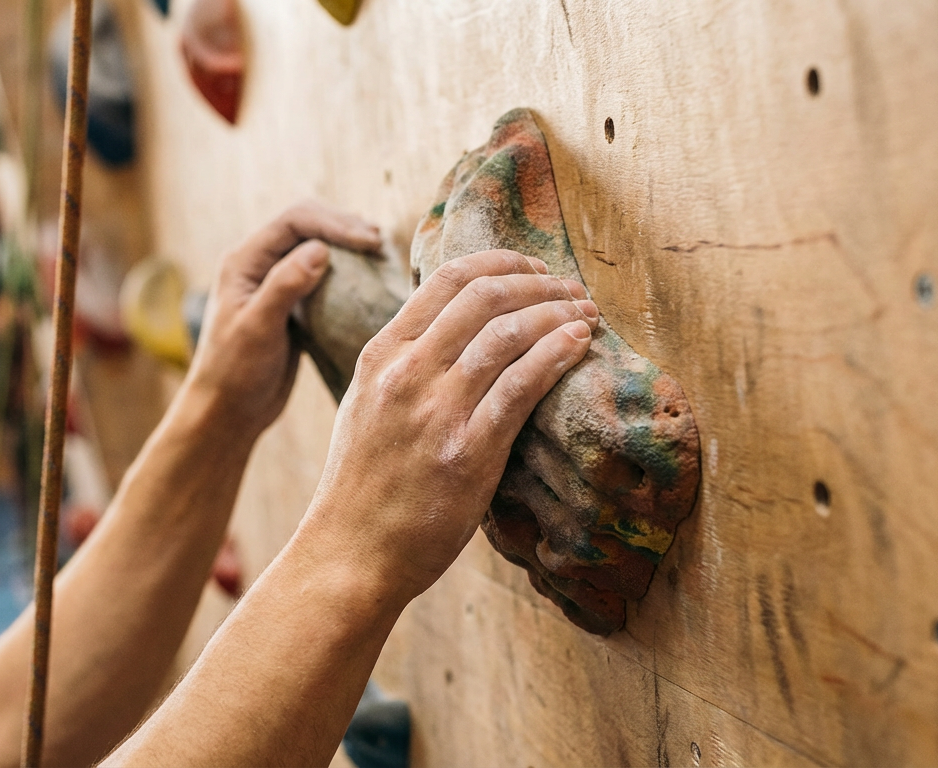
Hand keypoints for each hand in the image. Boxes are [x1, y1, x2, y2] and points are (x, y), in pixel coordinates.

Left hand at [185, 201, 381, 439]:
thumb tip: (320, 250)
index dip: (334, 223)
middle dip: (344, 228)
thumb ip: (285, 286)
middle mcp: (259, 264)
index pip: (294, 221)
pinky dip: (347, 272)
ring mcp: (276, 283)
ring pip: (317, 248)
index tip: (368, 242)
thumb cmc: (235, 372)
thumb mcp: (258, 328)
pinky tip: (368, 278)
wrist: (229, 411)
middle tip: (379, 243)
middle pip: (307, 226)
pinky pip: (323, 276)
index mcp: (244, 261)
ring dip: (348, 247)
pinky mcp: (293, 305)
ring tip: (380, 253)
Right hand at [302, 249, 596, 601]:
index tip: (533, 269)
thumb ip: (404, 364)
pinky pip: (522, 385)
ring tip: (586, 316)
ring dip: (558, 314)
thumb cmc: (363, 484)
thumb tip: (456, 332)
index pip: (446, 279)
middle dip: (539, 283)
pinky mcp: (467, 451)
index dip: (501, 263)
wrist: (351, 552)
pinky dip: (557, 354)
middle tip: (571, 290)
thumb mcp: (366, 405)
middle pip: (484, 295)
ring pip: (508, 333)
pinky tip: (579, 345)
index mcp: (380, 354)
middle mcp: (405, 372)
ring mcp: (436, 411)